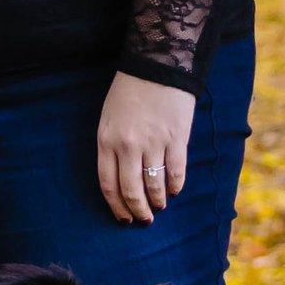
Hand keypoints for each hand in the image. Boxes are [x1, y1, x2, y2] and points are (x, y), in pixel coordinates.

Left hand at [96, 72, 195, 228]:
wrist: (157, 65)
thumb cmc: (130, 91)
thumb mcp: (109, 117)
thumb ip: (112, 147)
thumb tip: (122, 179)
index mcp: (107, 140)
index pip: (108, 184)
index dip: (116, 206)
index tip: (123, 219)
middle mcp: (128, 145)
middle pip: (131, 190)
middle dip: (138, 211)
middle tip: (144, 220)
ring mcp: (153, 142)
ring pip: (154, 186)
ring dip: (157, 202)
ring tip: (159, 206)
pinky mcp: (176, 138)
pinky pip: (175, 172)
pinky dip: (175, 186)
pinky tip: (174, 190)